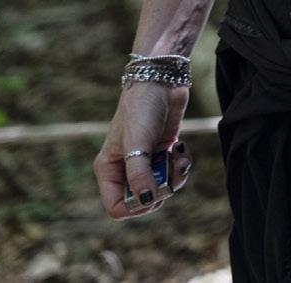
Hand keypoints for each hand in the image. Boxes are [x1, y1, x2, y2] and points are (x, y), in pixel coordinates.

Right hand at [95, 81, 193, 219]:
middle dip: (161, 191)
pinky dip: (181, 165)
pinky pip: (173, 173)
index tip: (154, 193)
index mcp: (109, 170)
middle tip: (170, 174)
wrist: (161, 83)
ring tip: (179, 159)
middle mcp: (125, 169)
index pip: (117, 207)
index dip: (137, 207)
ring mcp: (145, 162)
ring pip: (161, 188)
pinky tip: (181, 149)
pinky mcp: (162, 153)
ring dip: (175, 177)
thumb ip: (139, 174)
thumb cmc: (141, 110)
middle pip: (143, 200)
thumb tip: (145, 202)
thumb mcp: (138, 143)